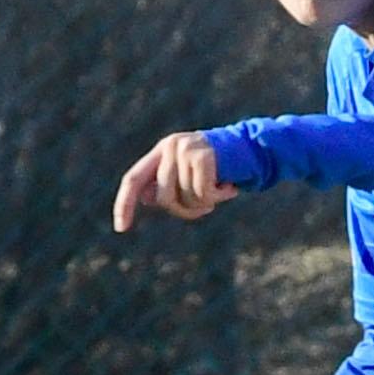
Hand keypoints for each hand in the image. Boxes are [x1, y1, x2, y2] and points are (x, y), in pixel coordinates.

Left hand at [112, 132, 236, 231]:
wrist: (253, 148)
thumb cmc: (219, 169)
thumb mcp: (188, 177)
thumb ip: (166, 187)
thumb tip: (145, 198)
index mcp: (161, 151)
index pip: (133, 179)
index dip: (124, 204)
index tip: (121, 228)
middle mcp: (170, 146)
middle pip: (163, 197)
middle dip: (184, 211)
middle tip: (206, 208)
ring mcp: (186, 149)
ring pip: (185, 197)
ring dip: (205, 204)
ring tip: (220, 191)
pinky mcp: (204, 155)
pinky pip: (202, 193)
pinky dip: (217, 197)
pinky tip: (229, 187)